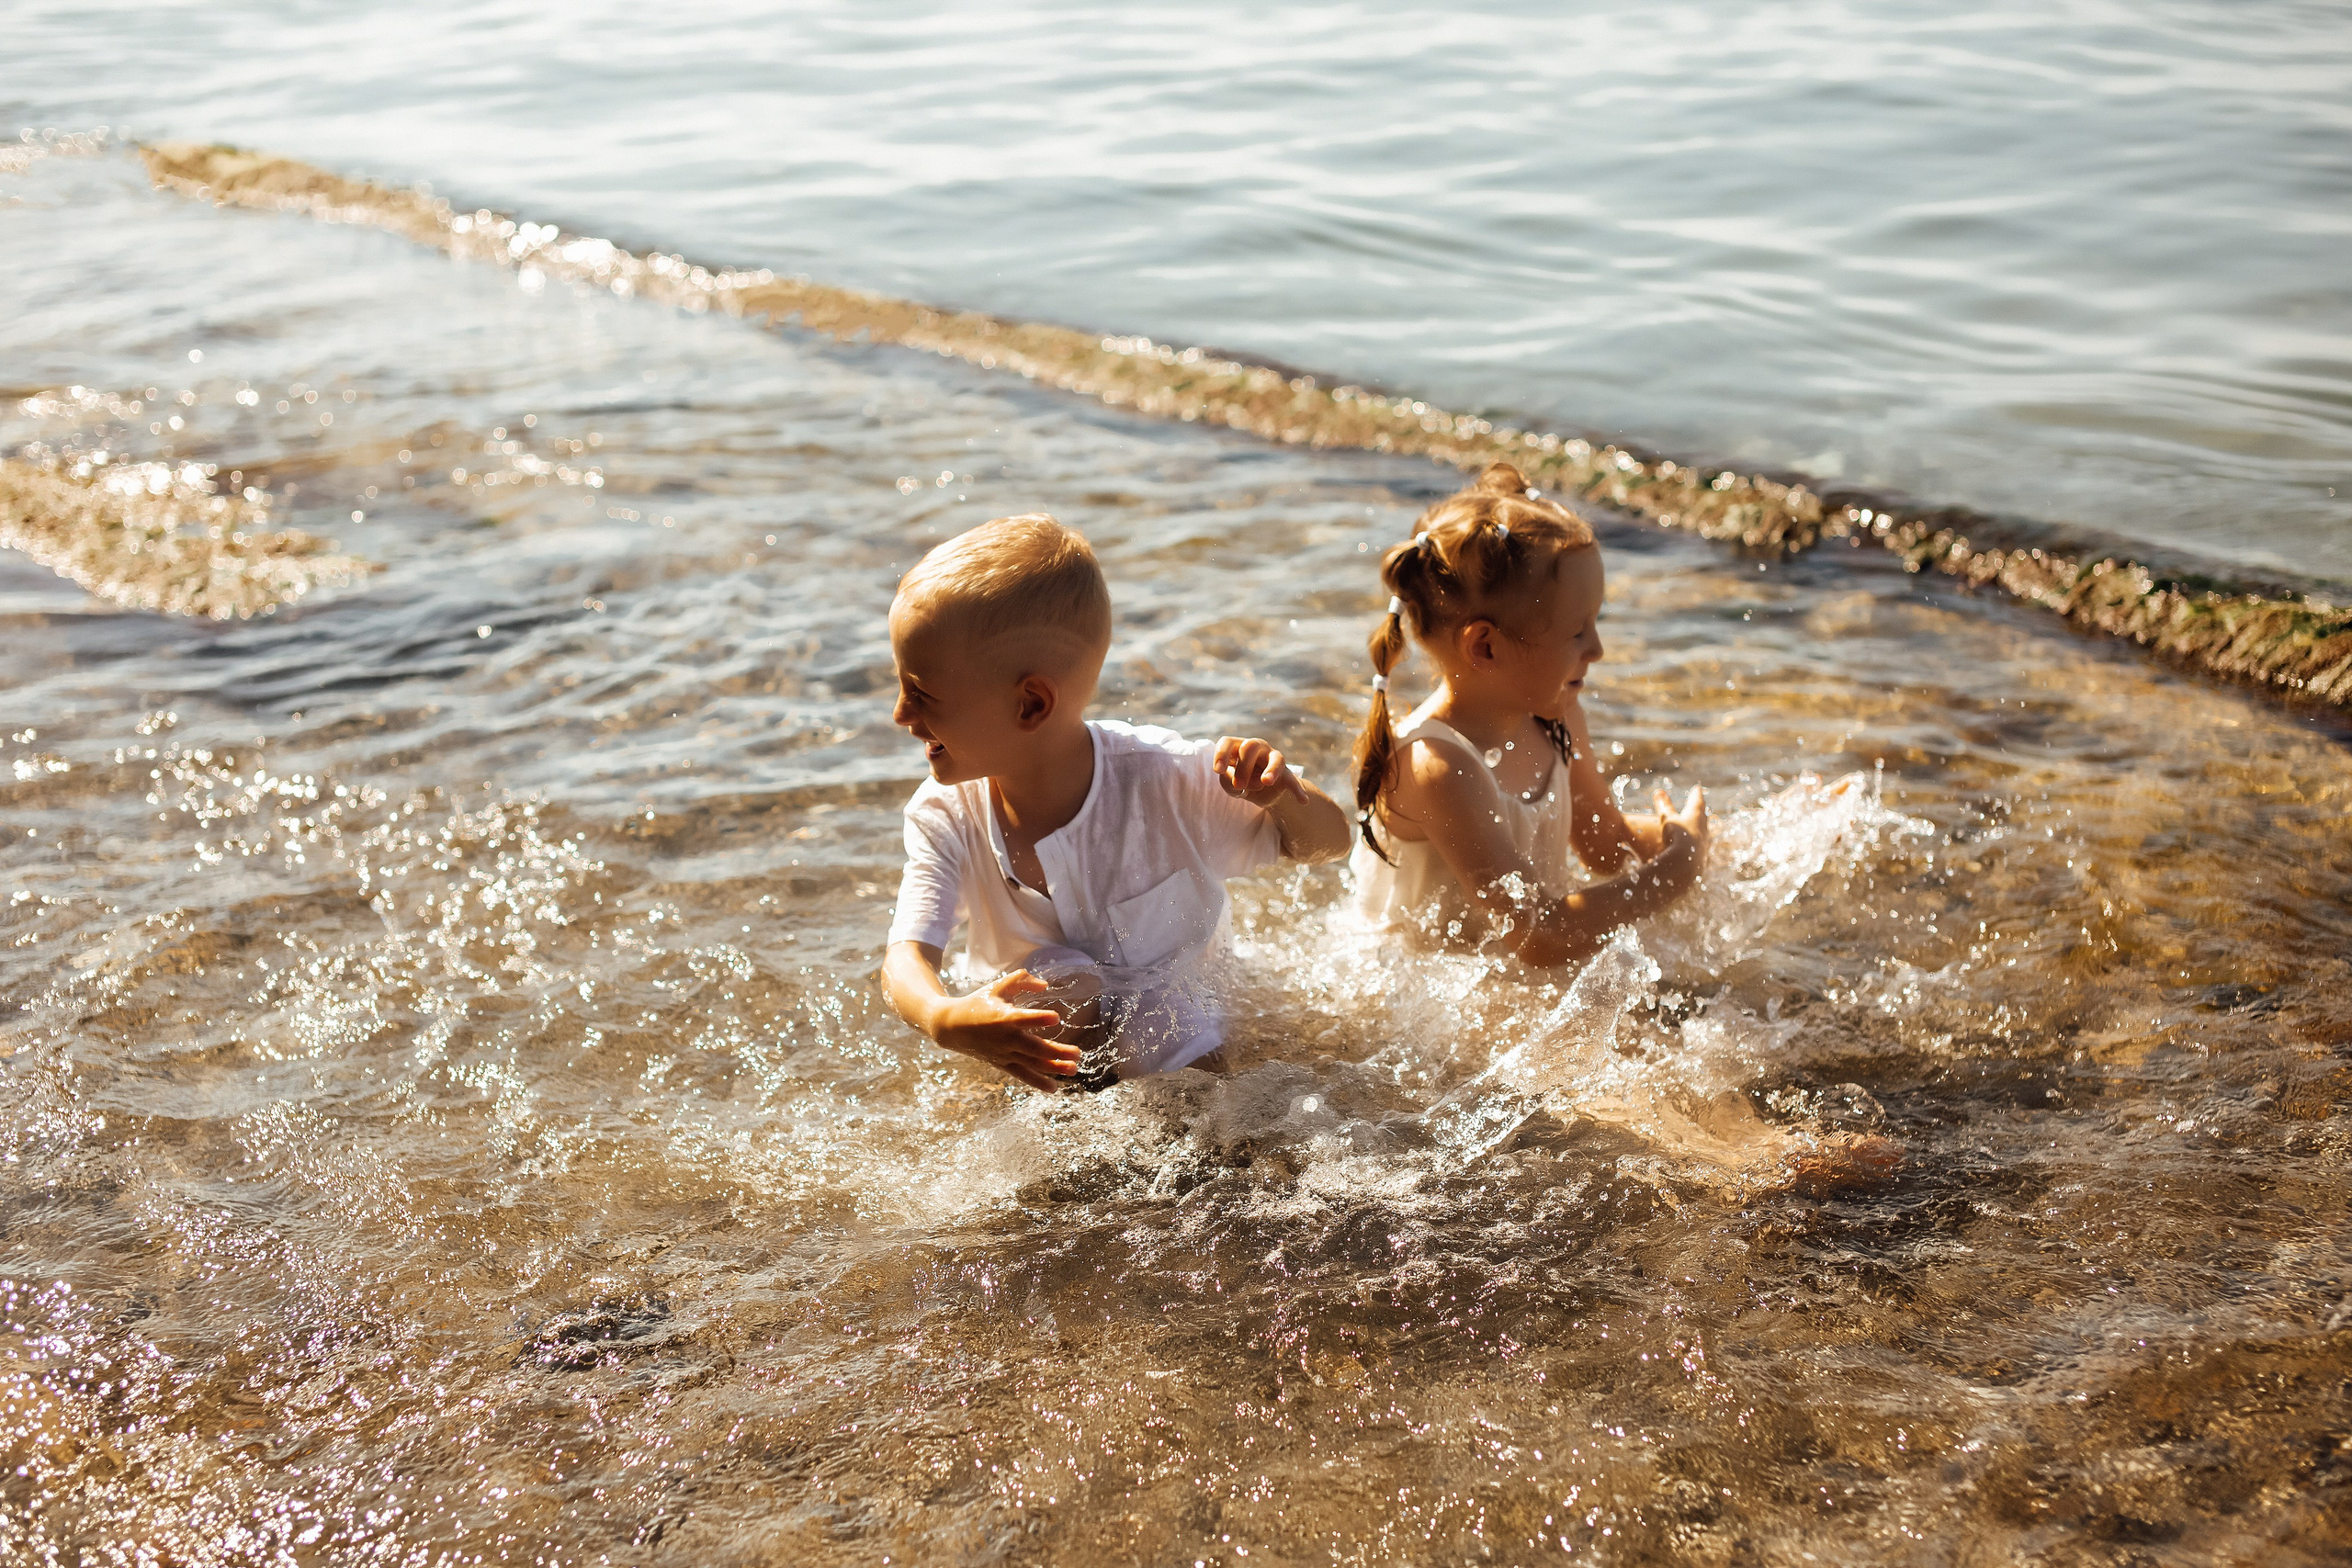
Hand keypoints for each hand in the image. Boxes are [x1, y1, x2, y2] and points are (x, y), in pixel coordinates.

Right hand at [926, 970, 1077, 1090]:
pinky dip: (1036, 1082)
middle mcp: (1005, 1038)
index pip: (1023, 1019)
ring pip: (1031, 1064)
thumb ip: (1021, 980)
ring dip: (1053, 1068)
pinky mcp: (1002, 1063)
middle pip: (1034, 1048)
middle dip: (1056, 1052)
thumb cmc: (978, 1003)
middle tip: (1078, 1053)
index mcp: (1003, 1017)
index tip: (1055, 1017)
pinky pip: (1021, 1075)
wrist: (951, 1027)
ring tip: (1073, 1069)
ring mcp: (1004, 1053)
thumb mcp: (997, 987)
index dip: (1039, 1019)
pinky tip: (1053, 1088)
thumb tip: (1044, 985)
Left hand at [1212, 735, 1308, 808]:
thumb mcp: (1229, 785)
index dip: (1222, 754)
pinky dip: (1298, 790)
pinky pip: (1293, 780)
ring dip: (1270, 770)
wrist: (1260, 793)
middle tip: (1238, 786)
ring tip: (1266, 782)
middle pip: (1250, 747)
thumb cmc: (1240, 782)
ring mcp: (1273, 759)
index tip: (1218, 771)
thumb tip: (1237, 782)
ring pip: (1276, 759)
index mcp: (1238, 747)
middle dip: (1243, 766)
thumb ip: (1227, 782)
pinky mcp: (1286, 774)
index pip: (1228, 742)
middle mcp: (1257, 748)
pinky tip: (1303, 800)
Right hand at [1655, 785, 1708, 870]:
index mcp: (1695, 815)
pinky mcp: (1702, 854)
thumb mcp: (1668, 819)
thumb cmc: (1676, 836)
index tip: (1697, 788)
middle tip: (1700, 805)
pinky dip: (1697, 841)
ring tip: (1699, 825)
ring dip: (1700, 826)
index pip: (1697, 801)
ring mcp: (1704, 841)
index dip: (1696, 794)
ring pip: (1704, 830)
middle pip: (1703, 815)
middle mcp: (1703, 827)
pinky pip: (1701, 844)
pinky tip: (1696, 845)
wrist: (1685, 864)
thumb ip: (1664, 806)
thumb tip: (1659, 791)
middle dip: (1700, 809)